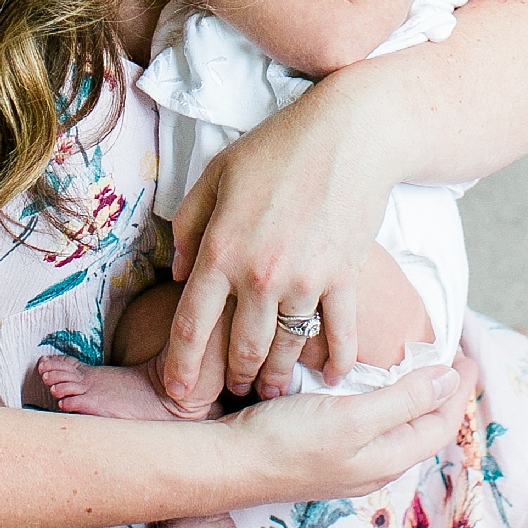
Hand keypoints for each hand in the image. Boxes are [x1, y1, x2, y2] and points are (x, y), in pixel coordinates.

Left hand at [164, 75, 400, 404]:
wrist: (350, 135)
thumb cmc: (277, 148)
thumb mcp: (216, 174)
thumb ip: (188, 225)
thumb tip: (177, 274)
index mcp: (220, 250)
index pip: (191, 325)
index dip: (182, 366)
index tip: (179, 392)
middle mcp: (260, 275)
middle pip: (241, 348)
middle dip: (234, 378)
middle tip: (232, 391)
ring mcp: (306, 281)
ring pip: (286, 348)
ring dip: (277, 377)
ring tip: (270, 390)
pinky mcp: (344, 279)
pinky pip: (339, 335)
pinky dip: (336, 362)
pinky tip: (329, 376)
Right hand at [213, 365, 464, 509]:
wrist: (228, 464)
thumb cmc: (287, 441)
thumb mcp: (352, 418)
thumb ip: (402, 400)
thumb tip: (449, 379)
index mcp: (387, 460)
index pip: (439, 424)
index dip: (457, 390)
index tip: (467, 356)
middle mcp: (373, 465)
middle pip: (422, 429)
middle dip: (442, 396)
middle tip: (450, 360)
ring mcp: (348, 462)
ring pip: (397, 430)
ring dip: (415, 400)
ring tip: (419, 370)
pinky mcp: (324, 452)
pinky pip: (371, 427)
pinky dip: (385, 403)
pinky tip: (370, 387)